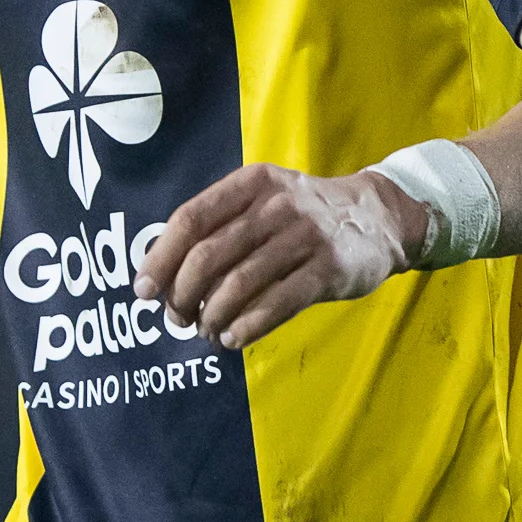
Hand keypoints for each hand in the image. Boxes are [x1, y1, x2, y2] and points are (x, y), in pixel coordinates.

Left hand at [137, 164, 422, 348]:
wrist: (378, 217)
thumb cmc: (302, 216)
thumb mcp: (263, 201)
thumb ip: (220, 226)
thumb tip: (164, 274)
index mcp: (250, 183)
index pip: (190, 218)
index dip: (160, 258)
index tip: (143, 291)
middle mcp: (275, 204)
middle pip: (209, 255)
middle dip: (183, 294)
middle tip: (178, 318)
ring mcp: (304, 235)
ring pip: (240, 283)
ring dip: (213, 315)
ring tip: (206, 331)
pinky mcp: (328, 268)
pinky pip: (277, 302)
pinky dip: (248, 326)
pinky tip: (233, 338)